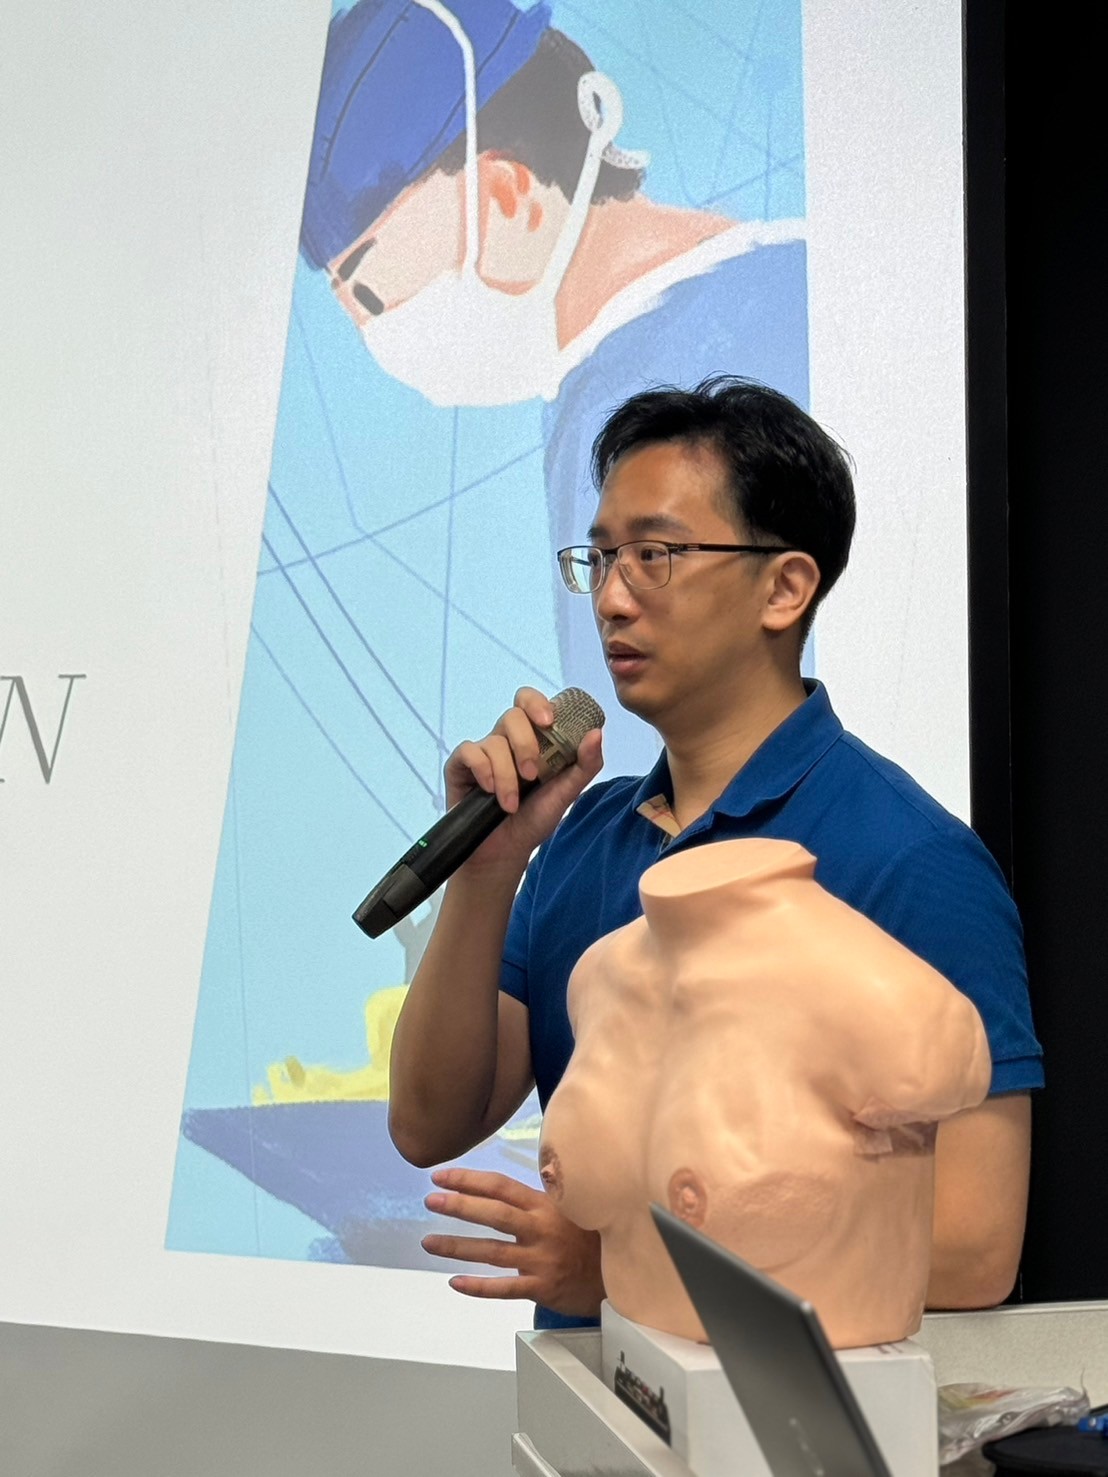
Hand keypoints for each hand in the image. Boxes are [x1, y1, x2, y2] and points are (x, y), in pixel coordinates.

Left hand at [421, 1168, 604, 1316]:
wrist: (618, 1273)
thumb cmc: (589, 1237)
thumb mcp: (569, 1207)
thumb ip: (539, 1196)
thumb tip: (504, 1184)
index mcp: (544, 1205)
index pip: (501, 1186)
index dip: (469, 1180)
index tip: (441, 1176)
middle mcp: (540, 1229)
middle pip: (494, 1214)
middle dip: (459, 1206)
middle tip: (431, 1201)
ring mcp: (540, 1259)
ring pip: (492, 1251)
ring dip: (458, 1247)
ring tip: (429, 1243)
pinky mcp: (542, 1287)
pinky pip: (505, 1288)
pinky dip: (479, 1286)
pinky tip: (455, 1283)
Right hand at [444, 689, 603, 873]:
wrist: (504, 851)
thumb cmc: (534, 819)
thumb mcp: (566, 794)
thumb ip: (585, 765)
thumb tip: (596, 733)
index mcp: (532, 739)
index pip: (530, 701)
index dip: (538, 703)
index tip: (549, 721)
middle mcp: (506, 740)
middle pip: (513, 714)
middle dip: (525, 744)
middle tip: (533, 774)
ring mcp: (483, 751)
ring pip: (494, 741)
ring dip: (507, 775)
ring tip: (511, 804)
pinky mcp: (460, 766)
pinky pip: (469, 751)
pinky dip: (483, 770)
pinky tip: (489, 792)